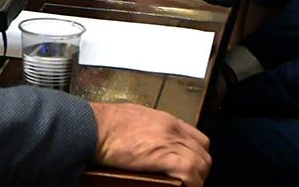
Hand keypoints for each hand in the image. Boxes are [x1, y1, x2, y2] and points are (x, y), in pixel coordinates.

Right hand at [89, 102, 210, 186]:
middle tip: (190, 180)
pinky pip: (190, 173)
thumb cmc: (107, 122)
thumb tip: (152, 141)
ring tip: (187, 185)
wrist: (95, 126)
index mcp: (167, 120)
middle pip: (203, 152)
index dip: (198, 155)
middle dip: (200, 169)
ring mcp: (170, 142)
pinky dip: (192, 183)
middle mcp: (173, 130)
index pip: (198, 138)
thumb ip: (150, 128)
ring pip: (201, 163)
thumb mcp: (135, 118)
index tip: (191, 165)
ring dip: (197, 177)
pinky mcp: (164, 157)